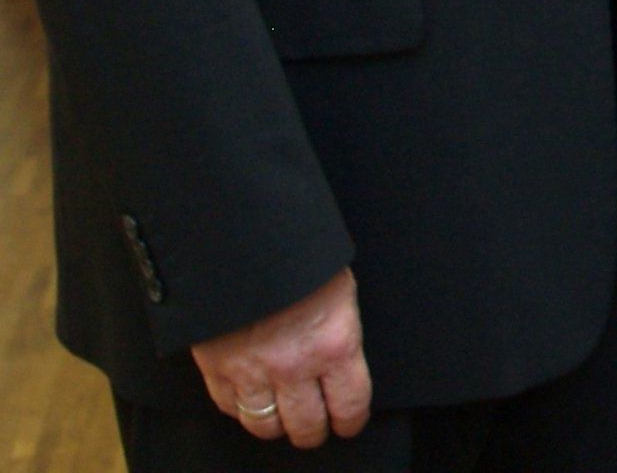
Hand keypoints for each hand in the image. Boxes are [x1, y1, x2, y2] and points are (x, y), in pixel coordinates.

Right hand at [192, 268, 369, 448]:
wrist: (243, 235)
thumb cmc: (300, 254)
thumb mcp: (340, 289)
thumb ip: (339, 332)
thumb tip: (341, 360)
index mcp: (335, 344)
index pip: (350, 405)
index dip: (351, 420)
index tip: (349, 423)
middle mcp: (295, 365)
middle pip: (306, 426)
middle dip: (314, 431)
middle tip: (316, 428)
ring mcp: (252, 370)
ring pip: (265, 425)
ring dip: (276, 426)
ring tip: (283, 419)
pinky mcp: (216, 368)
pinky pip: (229, 407)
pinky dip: (240, 409)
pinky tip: (251, 399)